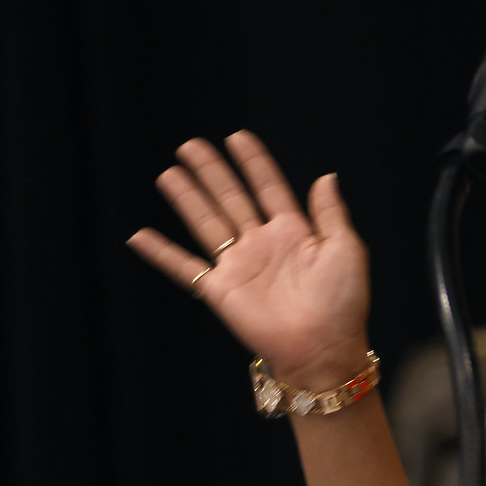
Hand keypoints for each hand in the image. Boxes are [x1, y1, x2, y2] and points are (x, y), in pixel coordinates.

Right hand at [127, 132, 371, 385]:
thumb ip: (331, 213)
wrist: (324, 347)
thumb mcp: (346, 249)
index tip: (237, 137)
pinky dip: (160, 253)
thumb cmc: (342, 303)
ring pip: (206, 223)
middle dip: (212, 172)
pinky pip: (184, 268)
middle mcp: (262, 245)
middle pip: (231, 199)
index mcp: (294, 233)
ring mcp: (239, 266)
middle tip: (190, 145)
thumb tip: (326, 177)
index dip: (254, 163)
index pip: (269, 188)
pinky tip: (139, 236)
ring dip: (187, 198)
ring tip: (170, 173)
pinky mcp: (220, 290)